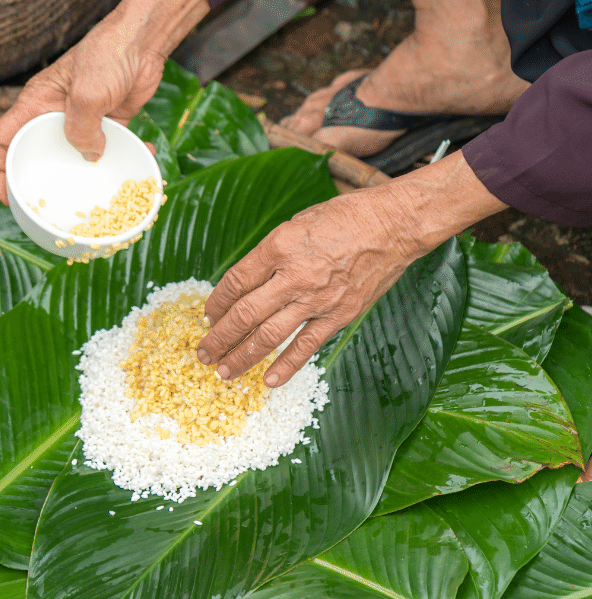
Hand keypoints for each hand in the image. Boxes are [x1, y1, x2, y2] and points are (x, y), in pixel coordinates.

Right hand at [0, 0, 209, 204]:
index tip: (5, 196)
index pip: (0, 140)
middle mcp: (54, 115)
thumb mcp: (88, 94)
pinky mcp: (109, 122)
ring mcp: (82, 120)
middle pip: (38, 154)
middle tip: (53, 208)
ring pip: (77, 156)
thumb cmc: (107, 55)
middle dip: (43, 180)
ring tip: (100, 193)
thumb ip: (82, 129)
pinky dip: (125, 155)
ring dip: (90, 173)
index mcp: (35, 105)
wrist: (143, 40)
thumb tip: (89, 156)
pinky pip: (111, 147)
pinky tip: (142, 158)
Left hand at [196, 188, 414, 387]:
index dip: (216, 302)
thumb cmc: (344, 218)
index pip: (236, 282)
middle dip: (219, 337)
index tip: (207, 316)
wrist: (393, 225)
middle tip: (204, 353)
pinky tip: (268, 380)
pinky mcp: (339, 315)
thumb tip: (246, 283)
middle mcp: (294, 275)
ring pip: (269, 335)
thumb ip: (271, 254)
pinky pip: (306, 346)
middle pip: (245, 313)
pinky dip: (286, 366)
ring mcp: (317, 299)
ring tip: (224, 371)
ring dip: (242, 356)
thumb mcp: (297, 224)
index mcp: (279, 246)